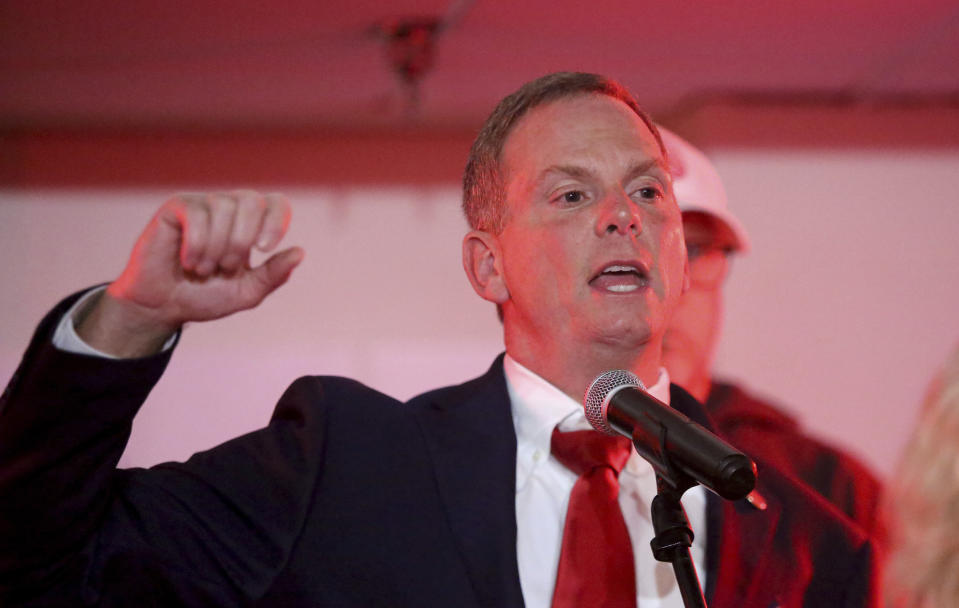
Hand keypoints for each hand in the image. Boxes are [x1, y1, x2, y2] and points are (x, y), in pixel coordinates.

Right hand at [76, 191, 303, 356]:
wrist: (162, 307)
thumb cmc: (205, 296)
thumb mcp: (246, 292)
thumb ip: (273, 274)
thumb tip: (300, 253)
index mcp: (251, 225)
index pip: (276, 203)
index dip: (275, 222)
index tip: (264, 249)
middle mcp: (229, 208)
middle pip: (252, 201)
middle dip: (242, 239)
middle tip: (226, 267)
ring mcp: (202, 205)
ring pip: (224, 206)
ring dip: (217, 246)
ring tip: (203, 269)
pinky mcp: (176, 207)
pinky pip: (196, 214)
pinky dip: (196, 244)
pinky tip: (188, 262)